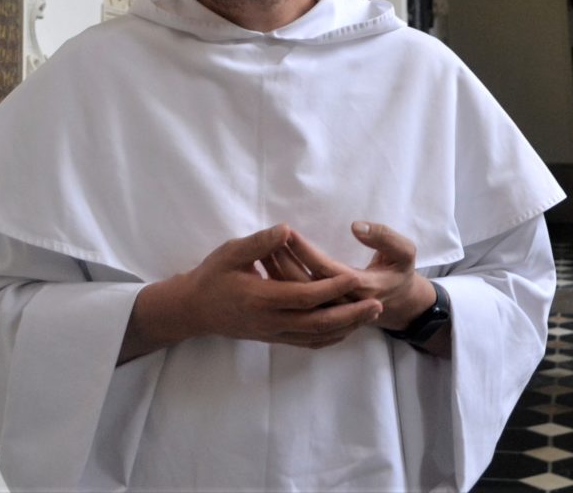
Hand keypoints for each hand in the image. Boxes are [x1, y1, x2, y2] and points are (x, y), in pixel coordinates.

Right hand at [120, 224, 381, 361]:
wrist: (194, 310)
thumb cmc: (212, 276)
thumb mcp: (231, 252)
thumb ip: (260, 244)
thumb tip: (286, 230)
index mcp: (262, 298)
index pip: (306, 296)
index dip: (332, 288)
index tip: (355, 276)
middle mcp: (271, 321)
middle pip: (319, 323)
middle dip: (351, 314)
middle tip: (378, 304)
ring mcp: (274, 333)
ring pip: (316, 336)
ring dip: (346, 328)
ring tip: (370, 316)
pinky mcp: (275, 339)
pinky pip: (308, 343)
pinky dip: (330, 338)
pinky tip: (346, 330)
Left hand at [272, 222, 435, 331]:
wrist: (400, 304)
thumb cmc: (399, 273)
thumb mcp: (404, 252)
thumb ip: (384, 237)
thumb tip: (356, 226)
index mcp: (362, 287)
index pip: (324, 269)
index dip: (305, 251)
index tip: (287, 231)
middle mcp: (342, 304)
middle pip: (304, 286)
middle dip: (284, 261)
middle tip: (267, 239)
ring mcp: (330, 311)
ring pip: (296, 297)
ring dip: (278, 272)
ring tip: (263, 249)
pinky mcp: (322, 312)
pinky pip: (295, 303)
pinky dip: (281, 285)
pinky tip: (268, 267)